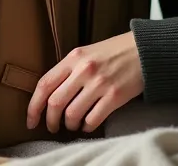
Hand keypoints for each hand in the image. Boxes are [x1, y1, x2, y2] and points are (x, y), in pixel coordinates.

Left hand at [27, 32, 143, 133]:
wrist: (145, 49)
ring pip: (72, 114)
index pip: (44, 84)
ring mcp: (100, 83)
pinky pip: (93, 119)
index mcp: (74, 57)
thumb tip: (49, 95)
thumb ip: (69, 70)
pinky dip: (87, 126)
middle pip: (55, 103)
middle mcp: (84, 70)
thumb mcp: (87, 53)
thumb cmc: (114, 52)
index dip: (33, 107)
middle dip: (51, 121)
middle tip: (53, 127)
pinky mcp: (115, 96)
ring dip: (70, 125)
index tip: (31, 120)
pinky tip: (88, 124)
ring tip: (73, 125)